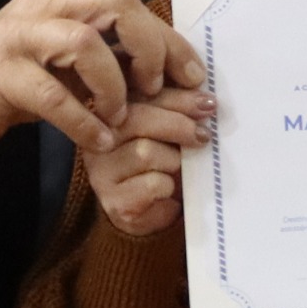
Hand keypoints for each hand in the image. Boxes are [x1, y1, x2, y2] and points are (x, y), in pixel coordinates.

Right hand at [0, 0, 208, 155]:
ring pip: (83, 43)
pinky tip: (99, 141)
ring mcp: (20, 35)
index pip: (130, 3)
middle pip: (115, 4)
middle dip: (148, 48)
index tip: (194, 76)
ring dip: (113, 86)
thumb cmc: (27, 73)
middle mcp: (45, 3)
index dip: (169, 40)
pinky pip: (52, 95)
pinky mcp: (2, 73)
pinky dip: (83, 121)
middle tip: (154, 89)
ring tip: (119, 118)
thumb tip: (183, 73)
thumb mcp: (76, 56)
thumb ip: (120, 54)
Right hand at [82, 98, 212, 238]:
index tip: (208, 103)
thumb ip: (179, 111)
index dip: (178, 98)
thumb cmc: (164, 165)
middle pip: (138, 120)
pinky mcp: (113, 200)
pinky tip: (167, 190)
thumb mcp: (171, 132)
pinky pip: (151, 184)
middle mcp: (99, 138)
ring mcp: (101, 170)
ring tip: (178, 169)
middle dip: (178, 125)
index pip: (141, 95)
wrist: (154, 212)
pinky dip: (168, 186)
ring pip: (145, 152)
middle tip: (203, 135)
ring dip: (173, 161)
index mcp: (112, 112)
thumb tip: (206, 101)